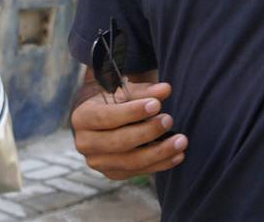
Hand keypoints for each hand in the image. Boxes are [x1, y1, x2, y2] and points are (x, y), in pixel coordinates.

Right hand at [70, 80, 187, 180]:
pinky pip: (139, 172)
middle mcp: (85, 143)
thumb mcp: (123, 91)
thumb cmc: (112, 101)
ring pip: (131, 161)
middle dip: (147, 132)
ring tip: (181, 141)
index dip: (132, 112)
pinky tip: (177, 155)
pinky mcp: (112, 174)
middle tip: (169, 120)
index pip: (106, 117)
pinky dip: (160, 164)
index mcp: (81, 118)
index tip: (156, 105)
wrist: (100, 120)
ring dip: (159, 152)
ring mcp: (98, 162)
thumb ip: (144, 91)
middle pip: (118, 142)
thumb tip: (165, 89)